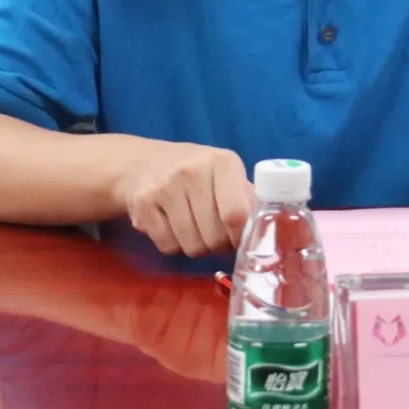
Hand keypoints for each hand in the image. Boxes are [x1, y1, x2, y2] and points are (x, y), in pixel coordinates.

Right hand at [120, 142, 254, 257]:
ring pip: (192, 246)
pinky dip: (175, 246)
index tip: (240, 240)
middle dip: (219, 244)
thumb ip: (248, 200)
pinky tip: (174, 226)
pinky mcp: (142, 205)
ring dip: (198, 247)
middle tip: (217, 234)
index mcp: (222, 162)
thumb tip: (265, 234)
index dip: (240, 236)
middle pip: (214, 237)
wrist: (148, 163)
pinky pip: (168, 247)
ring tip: (196, 227)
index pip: (236, 214)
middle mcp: (192, 170)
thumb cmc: (200, 174)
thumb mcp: (228, 176)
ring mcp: (164, 187)